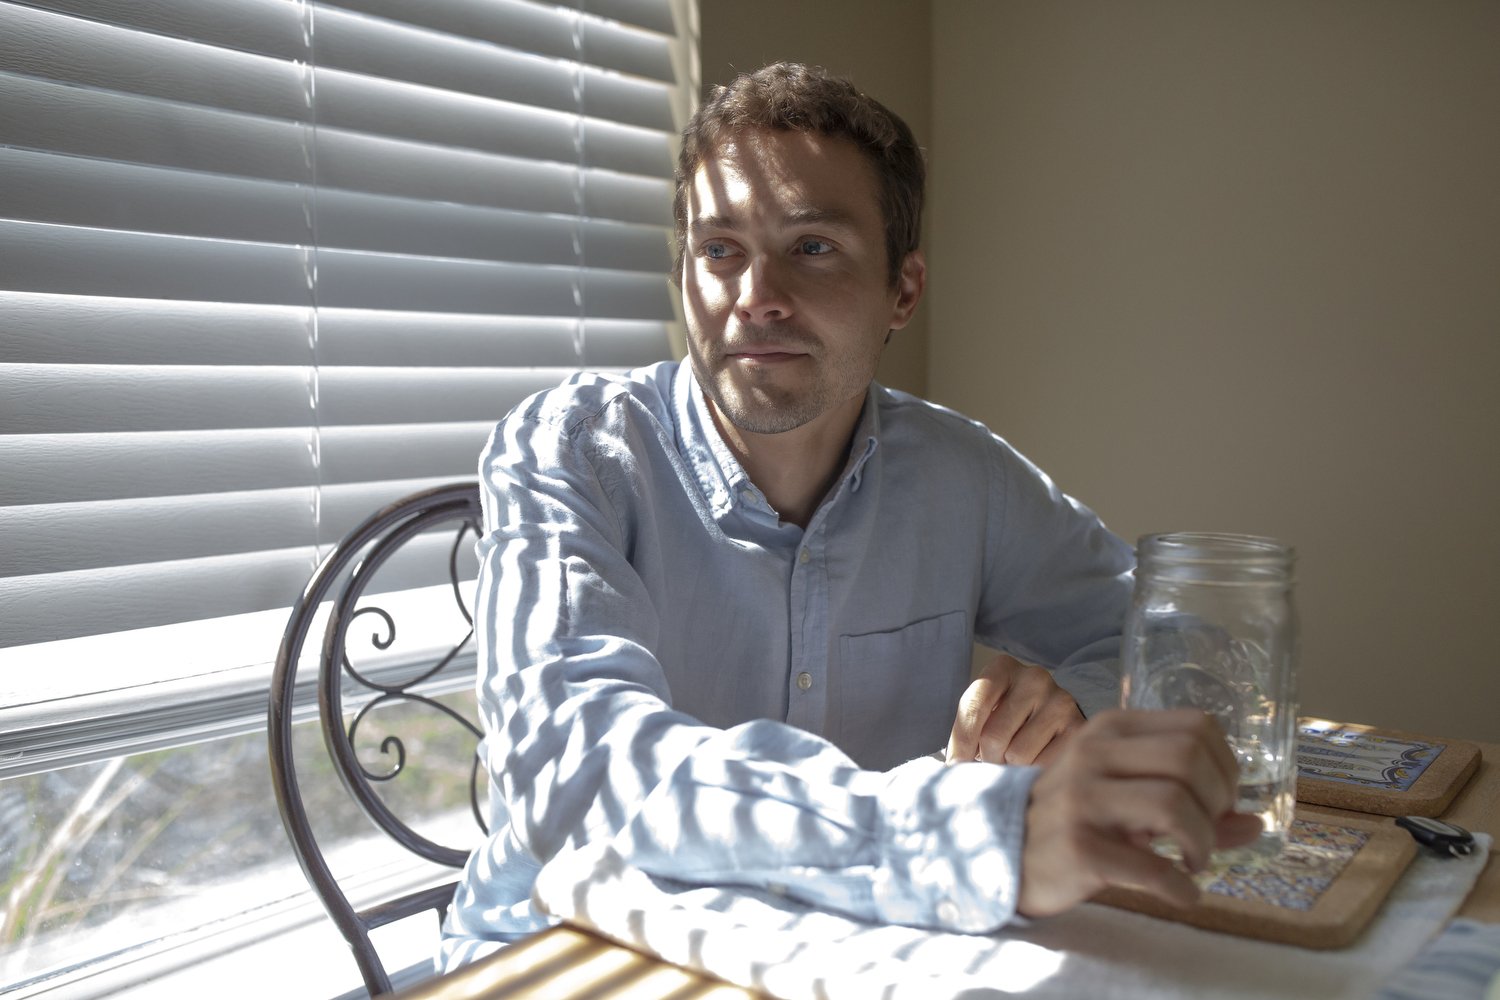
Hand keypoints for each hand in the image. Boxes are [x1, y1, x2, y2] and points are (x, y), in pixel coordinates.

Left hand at [945, 653, 1083, 766]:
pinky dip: (1033, 771)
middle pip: (993, 736)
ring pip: (1017, 755)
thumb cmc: (1007, 716)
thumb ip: (967, 730)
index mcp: (1002, 667)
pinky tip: (1036, 760)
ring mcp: (1060, 701)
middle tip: (992, 759)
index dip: (961, 743)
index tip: (956, 764)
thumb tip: (953, 767)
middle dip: (987, 758)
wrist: (1054, 715)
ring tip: (1015, 758)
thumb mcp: (984, 711)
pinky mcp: (1078, 728)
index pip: (973, 707)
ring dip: (1010, 766)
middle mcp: (1034, 678)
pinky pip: (1043, 765)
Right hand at [1016, 708, 1263, 917]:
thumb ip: (1190, 805)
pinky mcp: (1076, 846)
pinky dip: (1181, 886)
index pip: (1198, 726)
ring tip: (1193, 861)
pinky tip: (1181, 892)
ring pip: (1174, 805)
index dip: (1226, 767)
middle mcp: (1094, 753)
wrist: (1003, 849)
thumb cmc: (1075, 819)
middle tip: (1207, 834)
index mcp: (1111, 728)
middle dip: (1218, 804)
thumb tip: (1255, 823)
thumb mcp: (1128, 797)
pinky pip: (1151, 867)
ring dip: (1202, 844)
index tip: (1220, 802)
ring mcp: (1081, 798)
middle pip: (1190, 759)